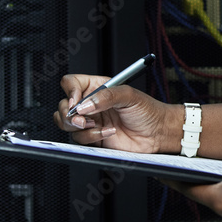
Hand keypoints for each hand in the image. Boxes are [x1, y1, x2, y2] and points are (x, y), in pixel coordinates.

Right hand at [53, 74, 181, 153]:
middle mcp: (90, 104)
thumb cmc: (148, 111)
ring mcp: (90, 121)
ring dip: (79, 127)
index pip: (70, 84)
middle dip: (69, 114)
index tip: (76, 101)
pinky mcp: (93, 137)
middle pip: (63, 106)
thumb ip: (105, 97)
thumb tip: (84, 105)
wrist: (158, 134)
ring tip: (95, 125)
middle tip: (83, 119)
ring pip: (66, 124)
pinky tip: (108, 133)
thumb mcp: (129, 95)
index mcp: (96, 87)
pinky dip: (92, 137)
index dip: (70, 91)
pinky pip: (79, 138)